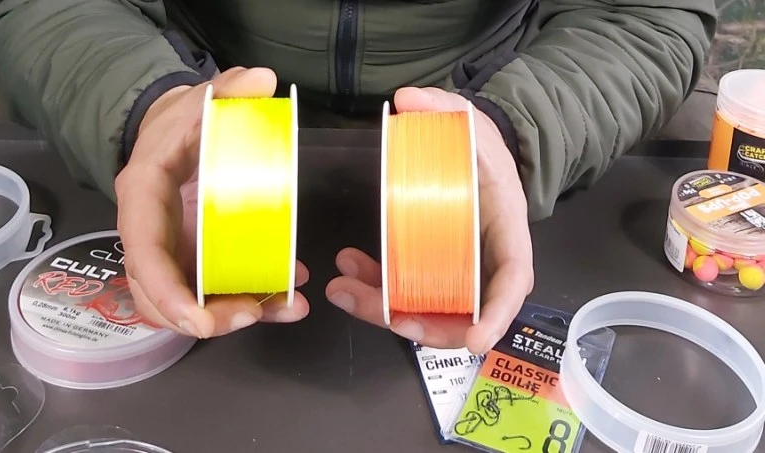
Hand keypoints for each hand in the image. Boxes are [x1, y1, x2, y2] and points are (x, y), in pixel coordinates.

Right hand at [115, 67, 309, 338]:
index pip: (143, 254)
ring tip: (282, 308)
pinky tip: (287, 296)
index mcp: (143, 196)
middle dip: (206, 318)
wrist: (179, 132)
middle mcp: (151, 233)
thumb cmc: (184, 120)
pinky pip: (214, 292)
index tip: (199, 322)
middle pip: (163, 294)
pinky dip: (250, 300)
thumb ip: (227, 88)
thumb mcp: (202, 97)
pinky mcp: (195, 259)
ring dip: (232, 316)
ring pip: (189, 303)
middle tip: (255, 314)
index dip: (167, 294)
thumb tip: (261, 79)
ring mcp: (173, 250)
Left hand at [325, 87, 533, 354]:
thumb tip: (406, 99)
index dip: (495, 315)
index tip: (475, 339)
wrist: (475, 157)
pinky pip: (407, 293)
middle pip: (460, 313)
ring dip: (384, 309)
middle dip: (417, 322)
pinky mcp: (431, 271)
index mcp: (506, 233)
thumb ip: (443, 105)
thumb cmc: (482, 147)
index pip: (510, 283)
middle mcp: (484, 264)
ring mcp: (457, 273)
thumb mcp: (470, 119)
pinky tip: (349, 268)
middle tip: (374, 308)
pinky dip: (377, 289)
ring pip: (426, 310)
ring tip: (344, 287)